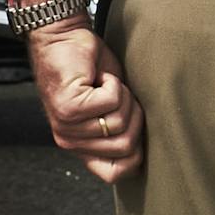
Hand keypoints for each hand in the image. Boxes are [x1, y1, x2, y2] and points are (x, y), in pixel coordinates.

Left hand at [29, 23, 143, 184]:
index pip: (116, 174)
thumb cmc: (93, 69)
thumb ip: (123, 130)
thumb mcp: (113, 107)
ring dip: (122, 96)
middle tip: (116, 96)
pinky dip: (113, 84)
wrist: (65, 39)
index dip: (137, 152)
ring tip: (105, 85)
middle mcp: (70, 143)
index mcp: (82, 148)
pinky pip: (111, 101)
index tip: (133, 124)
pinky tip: (98, 78)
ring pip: (120, 123)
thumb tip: (149, 148)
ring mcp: (66, 127)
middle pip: (127, 147)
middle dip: (134, 115)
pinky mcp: (68, 107)